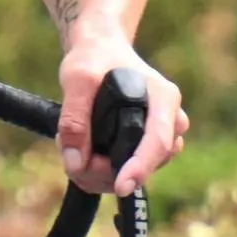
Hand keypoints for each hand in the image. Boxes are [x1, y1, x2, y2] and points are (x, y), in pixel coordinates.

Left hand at [56, 35, 186, 194]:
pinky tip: (81, 148)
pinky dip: (98, 169)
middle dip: (103, 168)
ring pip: (133, 173)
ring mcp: (160, 136)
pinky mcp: (145, 147)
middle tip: (66, 146)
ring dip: (96, 170)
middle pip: (146, 164)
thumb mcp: (77, 78)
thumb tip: (75, 161)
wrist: (100, 49)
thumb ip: (73, 118)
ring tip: (69, 140)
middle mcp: (170, 120)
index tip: (121, 186)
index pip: (158, 142)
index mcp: (164, 98)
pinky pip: (125, 171)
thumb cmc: (94, 58)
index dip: (140, 168)